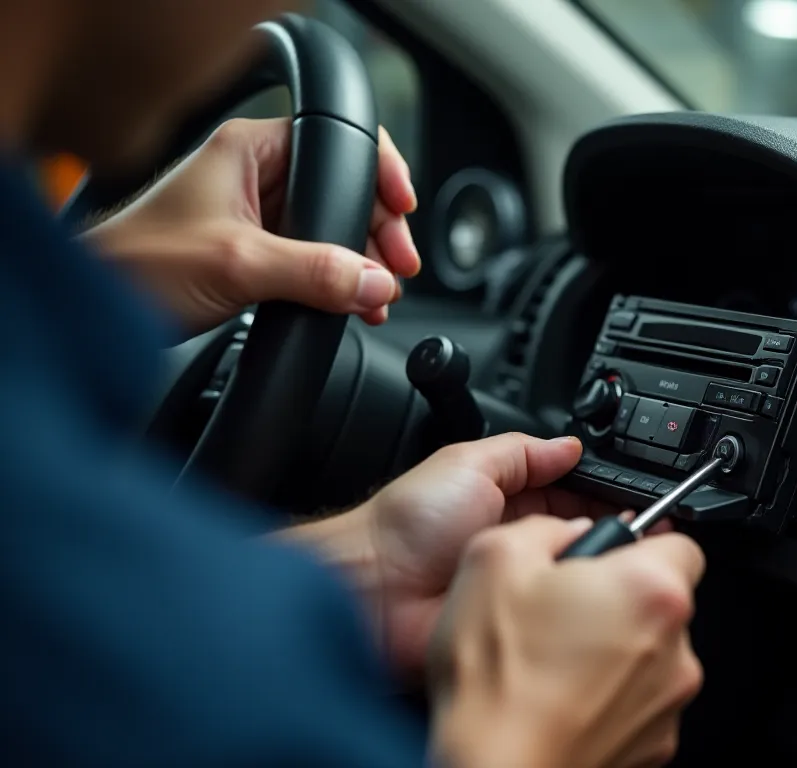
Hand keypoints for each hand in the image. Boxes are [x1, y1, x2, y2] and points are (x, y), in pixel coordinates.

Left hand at [84, 117, 419, 333]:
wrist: (95, 310)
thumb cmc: (139, 266)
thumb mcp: (239, 265)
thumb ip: (315, 271)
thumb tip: (377, 281)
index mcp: (249, 150)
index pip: (336, 142)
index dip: (380, 172)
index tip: (404, 208)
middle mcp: (255, 175)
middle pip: (343, 189)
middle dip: (378, 231)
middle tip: (397, 268)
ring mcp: (256, 215)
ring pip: (331, 229)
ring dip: (362, 262)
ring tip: (379, 295)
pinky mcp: (255, 253)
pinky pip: (313, 259)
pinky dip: (339, 280)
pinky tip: (353, 304)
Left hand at [282, 433, 609, 676]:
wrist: (375, 592)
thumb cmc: (406, 525)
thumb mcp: (467, 462)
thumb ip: (522, 451)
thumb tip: (570, 445)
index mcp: (511, 502)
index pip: (577, 494)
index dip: (608, 495)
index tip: (641, 499)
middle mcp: (521, 544)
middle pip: (586, 535)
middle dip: (613, 532)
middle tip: (641, 531)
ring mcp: (523, 586)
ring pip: (581, 577)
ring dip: (597, 568)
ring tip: (616, 560)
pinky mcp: (520, 623)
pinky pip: (561, 617)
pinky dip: (577, 607)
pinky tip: (590, 595)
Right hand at [430, 515, 705, 767]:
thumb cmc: (498, 682)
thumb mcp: (494, 560)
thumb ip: (544, 529)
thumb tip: (565, 533)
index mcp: (650, 590)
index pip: (679, 542)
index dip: (637, 545)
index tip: (606, 556)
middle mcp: (676, 648)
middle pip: (661, 603)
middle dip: (617, 599)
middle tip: (561, 609)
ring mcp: (667, 702)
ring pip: (650, 656)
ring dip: (612, 651)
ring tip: (551, 662)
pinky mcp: (654, 744)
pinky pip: (637, 703)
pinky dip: (606, 698)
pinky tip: (560, 699)